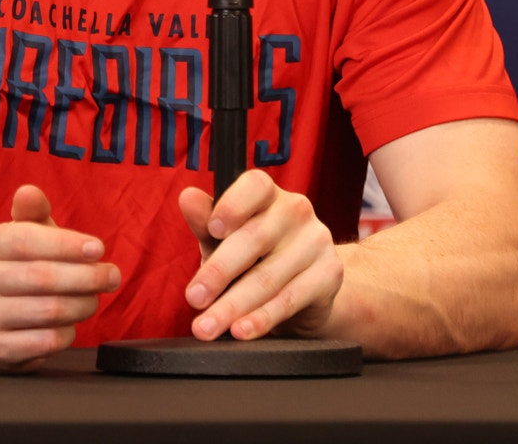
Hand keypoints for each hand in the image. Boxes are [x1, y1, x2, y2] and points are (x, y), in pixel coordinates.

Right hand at [0, 185, 119, 372]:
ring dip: (83, 304)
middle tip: (112, 276)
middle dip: (87, 276)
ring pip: (49, 311)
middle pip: (42, 277)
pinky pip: (47, 342)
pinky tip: (71, 323)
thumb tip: (29, 192)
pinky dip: (69, 331)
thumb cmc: (17, 268)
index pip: (25, 240)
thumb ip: (32, 213)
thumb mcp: (23, 235)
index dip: (66, 244)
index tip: (98, 248)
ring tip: (94, 298)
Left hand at [177, 170, 342, 341]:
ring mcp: (316, 241)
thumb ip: (205, 222)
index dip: (233, 205)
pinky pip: (290, 299)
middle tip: (193, 299)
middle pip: (255, 239)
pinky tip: (241, 330)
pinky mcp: (329, 274)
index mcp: (268, 195)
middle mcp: (296, 211)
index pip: (254, 186)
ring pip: (269, 276)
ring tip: (207, 327)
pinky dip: (261, 318)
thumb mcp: (224, 240)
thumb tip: (188, 198)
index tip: (213, 229)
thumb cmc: (256, 258)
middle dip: (219, 272)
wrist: (307, 288)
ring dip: (233, 305)